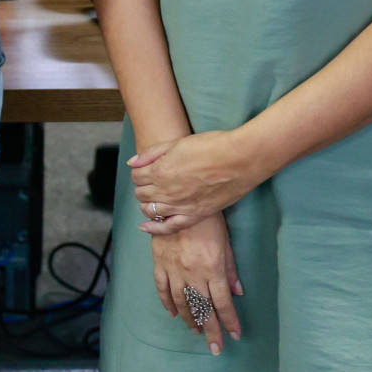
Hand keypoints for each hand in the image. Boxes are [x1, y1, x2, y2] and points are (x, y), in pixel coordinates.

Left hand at [129, 131, 262, 232]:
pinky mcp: (195, 215)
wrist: (239, 159)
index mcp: (160, 170)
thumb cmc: (210, 146)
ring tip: (152, 198)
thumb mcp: (177, 143)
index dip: (139, 171)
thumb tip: (132, 162)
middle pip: (141, 193)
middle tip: (151, 182)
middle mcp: (166, 191)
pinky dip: (155, 228)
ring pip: (150, 210)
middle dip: (142, 187)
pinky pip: (169, 227)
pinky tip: (146, 227)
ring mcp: (180, 206)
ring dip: (147, 204)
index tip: (145, 169)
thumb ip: (151, 153)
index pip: (136, 176)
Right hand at [150, 213, 243, 354]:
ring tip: (195, 331)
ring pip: (181, 302)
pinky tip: (173, 313)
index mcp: (212, 268)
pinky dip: (167, 303)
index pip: (222, 303)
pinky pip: (162, 288)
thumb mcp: (225, 241)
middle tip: (215, 348)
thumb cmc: (206, 218)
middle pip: (202, 309)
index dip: (229, 321)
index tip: (235, 335)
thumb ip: (230, 269)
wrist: (177, 199)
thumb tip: (237, 292)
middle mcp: (192, 272)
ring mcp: (173, 269)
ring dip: (189, 319)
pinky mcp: (159, 262)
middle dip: (211, 331)